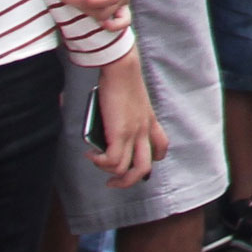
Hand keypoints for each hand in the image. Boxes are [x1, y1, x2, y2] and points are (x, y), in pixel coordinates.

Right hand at [88, 57, 165, 188]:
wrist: (122, 69)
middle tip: (112, 182)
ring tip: (96, 163)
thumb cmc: (122, 80)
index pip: (160, 148)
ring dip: (108, 173)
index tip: (133, 162)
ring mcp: (134, 134)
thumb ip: (121, 117)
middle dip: (127, 182)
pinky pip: (112, 161)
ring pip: (127, 170)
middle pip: (144, 170)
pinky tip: (90, 155)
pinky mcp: (120, 133)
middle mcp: (145, 132)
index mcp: (151, 122)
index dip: (151, 160)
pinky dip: (99, 162)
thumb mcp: (129, 102)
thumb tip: (102, 129)